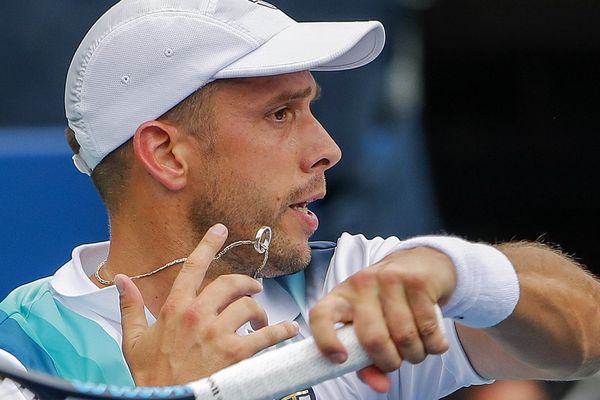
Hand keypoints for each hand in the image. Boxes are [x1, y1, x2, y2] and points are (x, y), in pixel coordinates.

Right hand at [115, 223, 298, 385]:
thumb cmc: (151, 376)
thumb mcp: (132, 341)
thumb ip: (130, 307)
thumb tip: (121, 280)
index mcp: (175, 308)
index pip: (194, 267)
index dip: (208, 245)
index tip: (220, 230)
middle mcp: (198, 315)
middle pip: (230, 283)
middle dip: (246, 283)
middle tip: (254, 289)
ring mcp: (217, 333)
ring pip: (248, 306)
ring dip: (259, 311)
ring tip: (260, 320)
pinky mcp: (235, 353)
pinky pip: (266, 335)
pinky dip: (281, 331)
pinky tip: (288, 330)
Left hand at [309, 246, 455, 391]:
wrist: (422, 263)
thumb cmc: (390, 302)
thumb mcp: (371, 324)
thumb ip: (368, 360)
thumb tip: (380, 386)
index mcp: (342, 297)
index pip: (320, 315)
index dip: (325, 340)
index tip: (340, 359)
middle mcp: (361, 284)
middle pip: (372, 338)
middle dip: (390, 361)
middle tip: (397, 361)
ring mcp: (389, 279)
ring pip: (404, 336)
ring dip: (416, 354)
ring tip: (417, 349)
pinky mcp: (417, 281)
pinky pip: (428, 327)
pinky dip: (435, 344)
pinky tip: (434, 341)